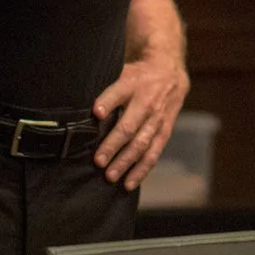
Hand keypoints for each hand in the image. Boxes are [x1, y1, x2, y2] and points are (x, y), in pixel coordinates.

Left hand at [92, 54, 190, 189]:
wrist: (169, 72)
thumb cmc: (136, 76)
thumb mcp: (121, 72)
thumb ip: (105, 90)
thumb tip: (85, 109)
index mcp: (132, 84)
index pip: (118, 93)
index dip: (107, 102)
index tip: (96, 113)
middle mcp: (146, 103)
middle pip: (129, 126)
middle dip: (113, 145)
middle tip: (98, 161)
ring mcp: (157, 119)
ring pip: (141, 144)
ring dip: (126, 162)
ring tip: (110, 177)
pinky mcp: (164, 131)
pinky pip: (154, 153)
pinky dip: (142, 170)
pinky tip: (129, 183)